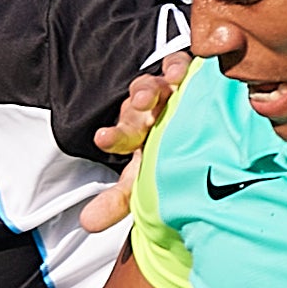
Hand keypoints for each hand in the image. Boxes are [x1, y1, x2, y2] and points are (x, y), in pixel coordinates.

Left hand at [75, 53, 193, 235]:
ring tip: (159, 90)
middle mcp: (149, 110)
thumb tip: (87, 223)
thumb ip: (118, 201)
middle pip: (137, 103)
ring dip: (154, 85)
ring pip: (156, 82)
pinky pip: (181, 64)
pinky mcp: (190, 75)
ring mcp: (169, 91)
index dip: (113, 137)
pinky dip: (179, 66)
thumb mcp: (144, 178)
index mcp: (136, 134)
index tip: (104, 139)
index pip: (121, 136)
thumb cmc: (166, 152)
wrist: (198, 126)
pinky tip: (182, 73)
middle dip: (136, 101)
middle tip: (140, 102)